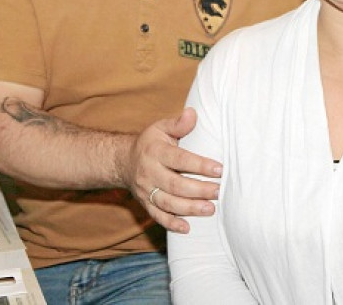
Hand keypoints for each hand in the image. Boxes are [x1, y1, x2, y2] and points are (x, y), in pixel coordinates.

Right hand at [123, 108, 221, 233]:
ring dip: (190, 208)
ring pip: (168, 203)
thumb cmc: (150, 143)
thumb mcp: (161, 128)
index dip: (199, 165)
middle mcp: (149, 172)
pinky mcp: (145, 203)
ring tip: (211, 209)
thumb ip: (178, 124)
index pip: (179, 159)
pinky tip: (187, 228)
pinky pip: (157, 216)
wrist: (123, 161)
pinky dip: (171, 224)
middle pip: (175, 184)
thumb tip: (192, 114)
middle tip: (219, 191)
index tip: (220, 169)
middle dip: (199, 190)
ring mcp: (146, 190)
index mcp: (155, 151)